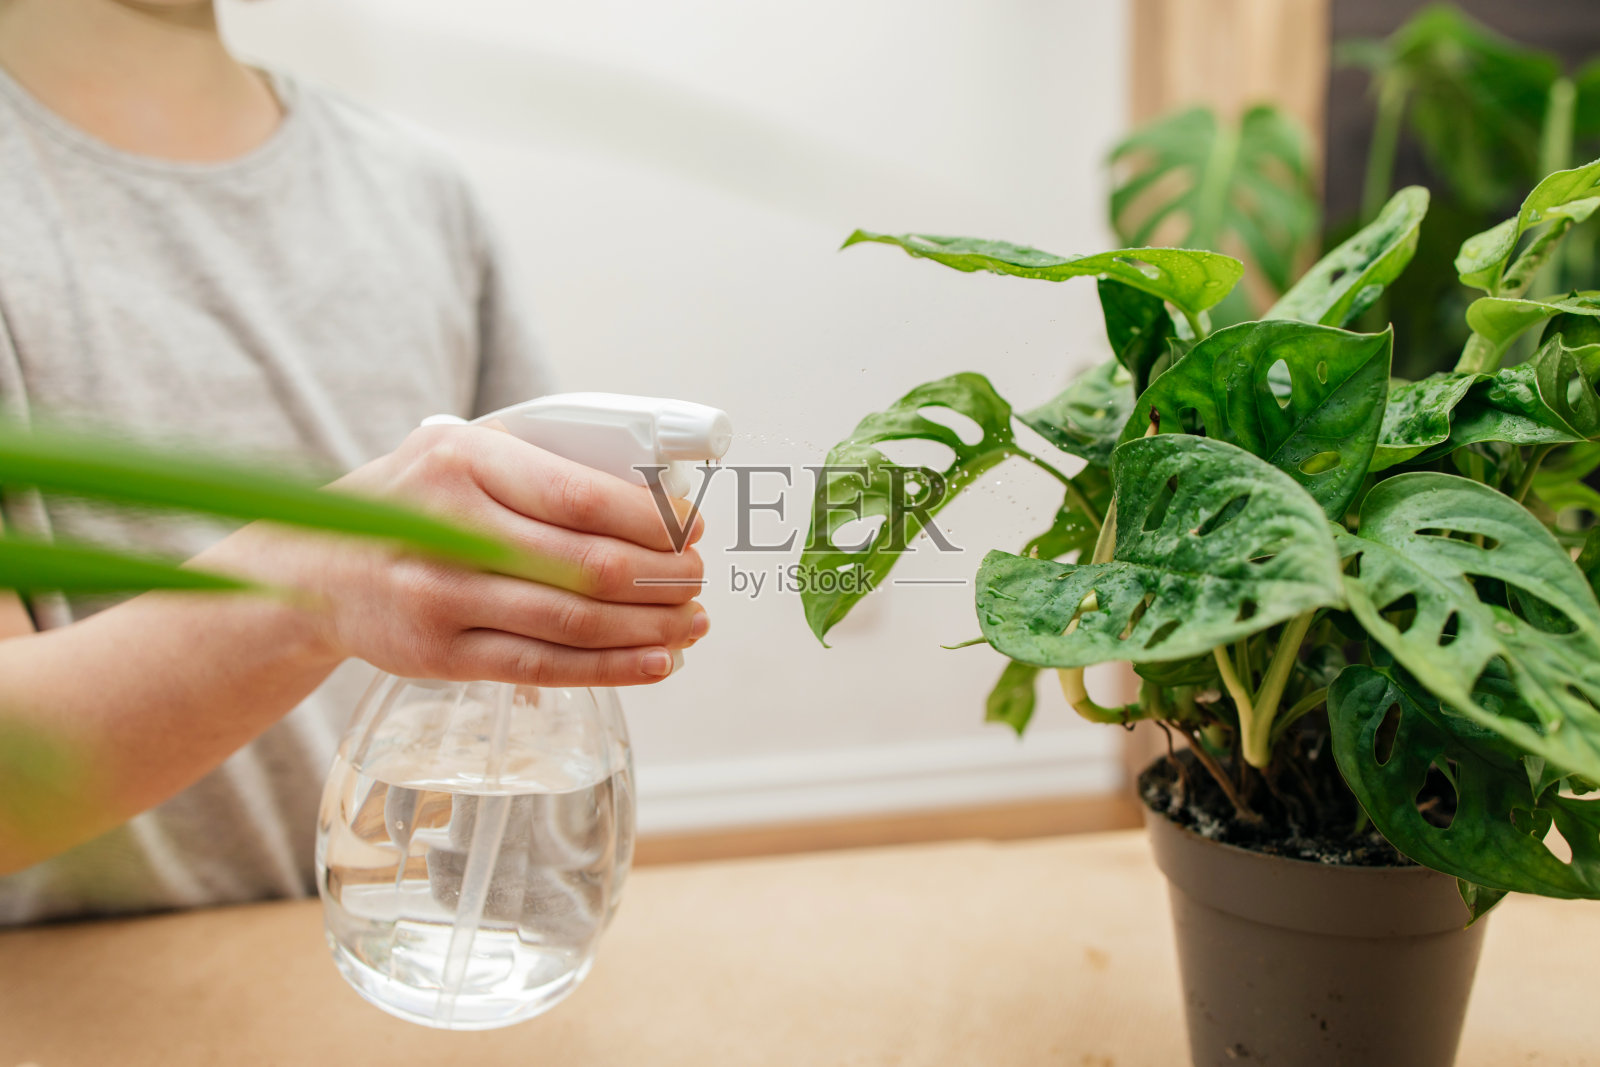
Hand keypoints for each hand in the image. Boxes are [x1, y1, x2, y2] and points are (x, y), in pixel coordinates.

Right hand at [215, 424, 708, 686]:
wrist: (312, 568)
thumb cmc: (413, 501)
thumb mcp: (462, 456)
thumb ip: (540, 470)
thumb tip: (655, 500)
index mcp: (462, 462)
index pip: (579, 497)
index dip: (651, 520)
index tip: (694, 527)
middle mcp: (447, 529)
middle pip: (585, 566)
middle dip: (663, 578)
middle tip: (699, 579)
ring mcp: (440, 598)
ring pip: (571, 623)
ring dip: (650, 627)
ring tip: (693, 622)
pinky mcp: (440, 655)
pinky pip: (543, 667)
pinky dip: (611, 667)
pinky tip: (657, 662)